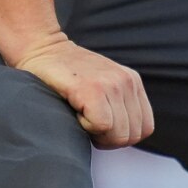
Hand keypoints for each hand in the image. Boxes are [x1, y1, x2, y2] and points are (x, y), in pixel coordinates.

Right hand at [15, 33, 153, 147]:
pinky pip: (102, 126)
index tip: (100, 126)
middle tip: (87, 123)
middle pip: (131, 136)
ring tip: (81, 115)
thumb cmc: (67, 74)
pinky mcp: (92, 88)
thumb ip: (119, 104)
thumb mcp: (104, 84)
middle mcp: (127, 82)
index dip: (121, 136)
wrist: (42, 48)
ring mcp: (112, 84)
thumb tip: (124, 137)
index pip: (144, 128)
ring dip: (96, 134)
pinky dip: (86, 127)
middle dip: (107, 139)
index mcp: (133, 83)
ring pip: (118, 134)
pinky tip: (75, 112)